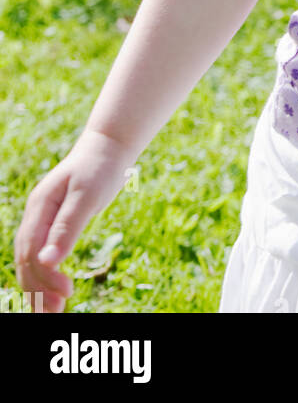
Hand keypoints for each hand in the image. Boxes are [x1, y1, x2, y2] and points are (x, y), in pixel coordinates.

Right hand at [14, 130, 135, 312]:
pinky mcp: (54, 223)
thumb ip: (67, 227)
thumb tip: (48, 263)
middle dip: (38, 289)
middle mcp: (36, 214)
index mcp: (40, 206)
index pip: (31, 251)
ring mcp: (42, 219)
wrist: (109, 146)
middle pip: (26, 260)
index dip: (44, 277)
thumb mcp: (87, 196)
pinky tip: (55, 291)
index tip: (66, 294)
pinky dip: (45, 275)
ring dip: (39, 287)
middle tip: (57, 312)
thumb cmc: (101, 167)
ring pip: (31, 261)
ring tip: (53, 312)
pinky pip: (42, 255)